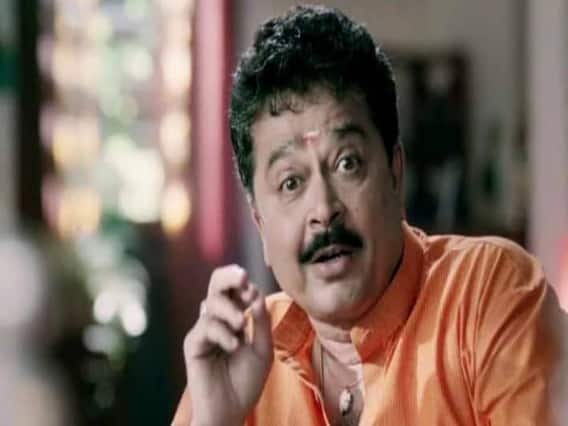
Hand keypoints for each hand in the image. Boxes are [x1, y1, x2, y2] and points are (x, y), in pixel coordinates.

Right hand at [184, 265, 272, 425]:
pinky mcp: (193, 344)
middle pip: (216, 285)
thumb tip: (257, 294)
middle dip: (228, 276)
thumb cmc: (247, 381)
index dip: (244, 284)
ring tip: (240, 324)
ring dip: (229, 310)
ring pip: (211, 303)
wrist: (231, 410)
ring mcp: (204, 330)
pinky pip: (205, 327)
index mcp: (236, 317)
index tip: (253, 290)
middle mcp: (218, 319)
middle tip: (242, 277)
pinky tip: (233, 346)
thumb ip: (260, 323)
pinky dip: (221, 333)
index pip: (235, 289)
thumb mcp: (262, 349)